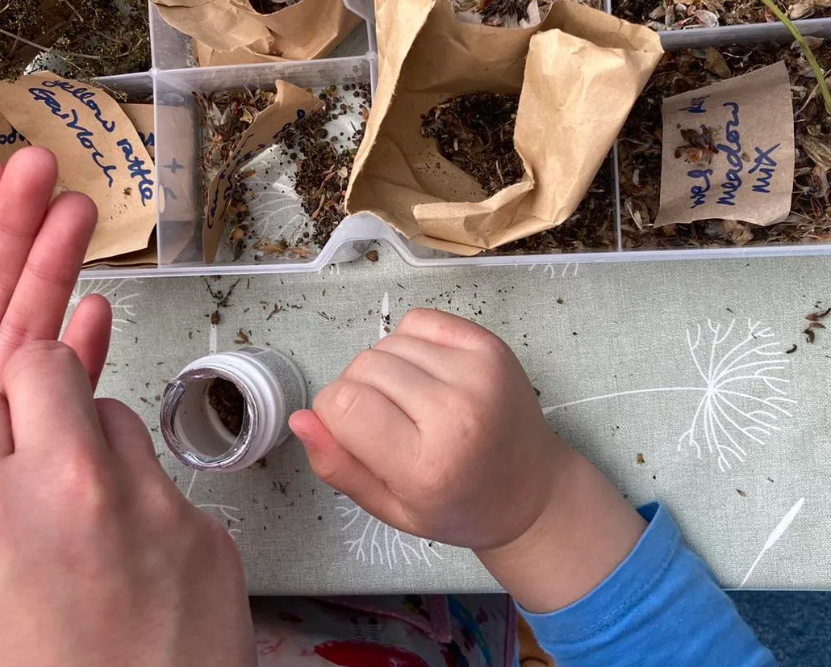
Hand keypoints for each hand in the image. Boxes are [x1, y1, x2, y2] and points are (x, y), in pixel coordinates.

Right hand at [0, 341, 255, 666]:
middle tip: (36, 439)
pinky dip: (145, 502)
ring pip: (114, 411)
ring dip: (94, 444)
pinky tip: (134, 560)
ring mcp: (145, 501)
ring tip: (85, 511)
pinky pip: (163, 478)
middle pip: (46, 366)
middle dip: (35, 395)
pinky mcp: (205, 525)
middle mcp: (63, 488)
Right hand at [290, 309, 645, 611]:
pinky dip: (409, 343)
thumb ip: (339, 466)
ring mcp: (477, 372)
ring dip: (384, 369)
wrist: (531, 491)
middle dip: (357, 392)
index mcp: (426, 463)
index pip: (342, 403)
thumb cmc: (456, 506)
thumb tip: (300, 418)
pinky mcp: (489, 345)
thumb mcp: (390, 508)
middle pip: (362, 368)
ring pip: (387, 344)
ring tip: (410, 402)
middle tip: (387, 424)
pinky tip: (426, 375)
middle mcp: (455, 411)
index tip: (352, 433)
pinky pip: (418, 322)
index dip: (332, 414)